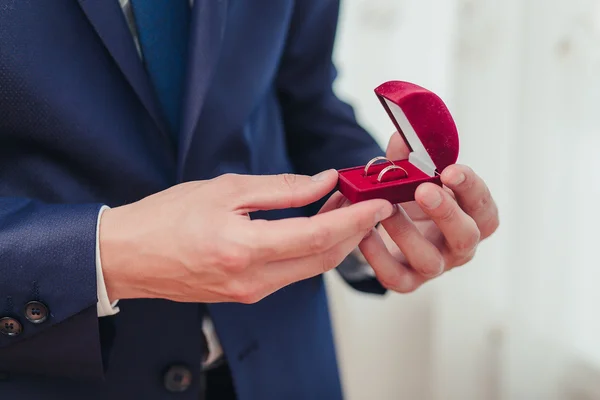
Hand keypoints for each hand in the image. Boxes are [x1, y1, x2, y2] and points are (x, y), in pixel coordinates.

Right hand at [99, 170, 394, 303]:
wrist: (128, 256)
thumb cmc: (167, 217)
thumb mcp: (225, 189)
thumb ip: (281, 188)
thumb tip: (323, 181)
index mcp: (245, 248)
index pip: (318, 237)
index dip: (355, 220)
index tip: (379, 203)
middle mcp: (253, 279)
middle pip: (323, 258)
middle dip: (353, 230)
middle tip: (363, 200)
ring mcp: (251, 292)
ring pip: (311, 269)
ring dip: (334, 240)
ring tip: (340, 207)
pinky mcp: (247, 295)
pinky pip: (292, 274)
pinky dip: (311, 251)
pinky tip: (313, 228)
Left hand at [326, 132, 498, 292]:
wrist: (396, 230)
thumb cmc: (415, 199)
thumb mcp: (416, 175)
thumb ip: (412, 157)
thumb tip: (402, 136)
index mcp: (472, 217)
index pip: (483, 206)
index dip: (470, 188)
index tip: (450, 170)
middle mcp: (459, 245)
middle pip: (466, 236)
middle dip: (445, 212)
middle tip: (423, 190)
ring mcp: (435, 266)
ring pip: (430, 261)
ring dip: (407, 233)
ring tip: (386, 210)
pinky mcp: (408, 280)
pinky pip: (396, 277)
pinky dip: (378, 257)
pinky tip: (365, 235)